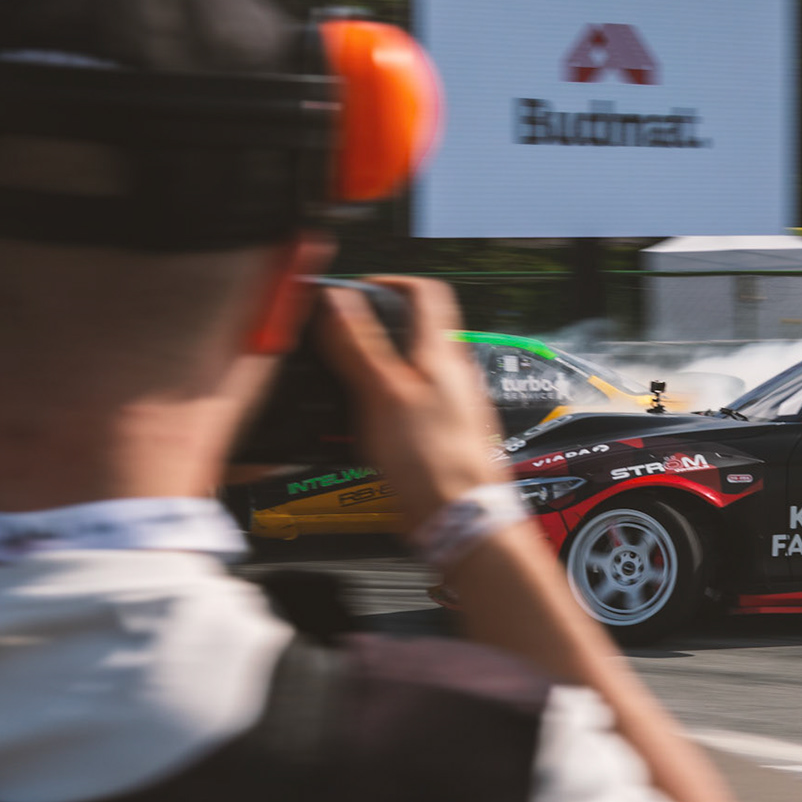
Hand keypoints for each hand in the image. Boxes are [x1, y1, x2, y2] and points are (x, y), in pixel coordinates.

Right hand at [317, 277, 506, 529]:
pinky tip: (375, 422)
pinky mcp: (450, 433)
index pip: (426, 291)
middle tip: (347, 336)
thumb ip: (360, 344)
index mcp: (441, 351)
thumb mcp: (382, 394)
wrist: (462, 518)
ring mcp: (456, 403)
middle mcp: (456, 372)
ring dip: (385, 364)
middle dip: (381, 326)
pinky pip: (419, 402)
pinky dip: (393, 400)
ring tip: (353, 379)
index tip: (361, 291)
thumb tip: (339, 299)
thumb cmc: (431, 460)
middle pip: (420, 329)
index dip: (391, 282)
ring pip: (418, 367)